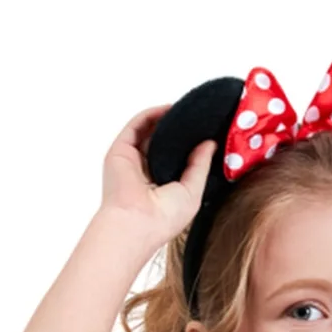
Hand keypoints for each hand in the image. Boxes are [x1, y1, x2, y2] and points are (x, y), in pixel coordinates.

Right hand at [100, 104, 216, 246]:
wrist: (137, 223)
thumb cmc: (164, 217)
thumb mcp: (193, 191)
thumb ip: (200, 166)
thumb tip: (210, 144)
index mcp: (161, 185)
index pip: (175, 159)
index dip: (190, 146)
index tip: (208, 133)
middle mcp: (144, 172)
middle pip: (162, 143)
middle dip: (179, 130)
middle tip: (200, 118)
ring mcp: (131, 160)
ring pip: (148, 132)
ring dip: (165, 119)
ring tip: (187, 110)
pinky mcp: (120, 151)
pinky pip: (136, 126)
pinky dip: (151, 115)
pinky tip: (169, 108)